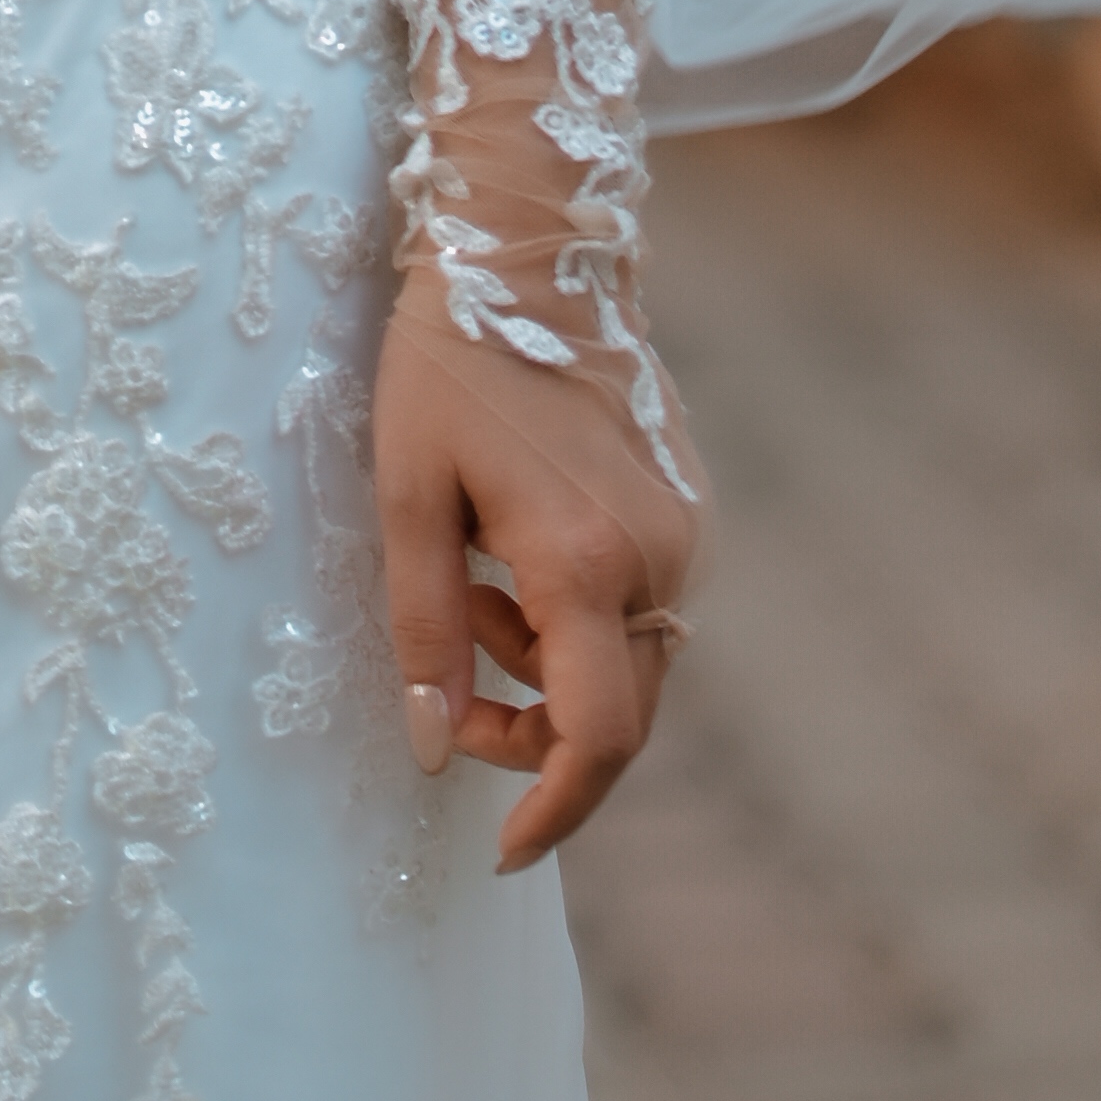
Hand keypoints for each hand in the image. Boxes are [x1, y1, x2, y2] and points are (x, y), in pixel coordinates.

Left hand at [374, 272, 697, 873]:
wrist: (529, 251)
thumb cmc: (448, 363)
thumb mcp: (407, 495)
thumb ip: (424, 630)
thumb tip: (433, 749)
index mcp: (585, 564)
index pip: (595, 739)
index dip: (552, 809)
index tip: (501, 850)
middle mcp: (659, 562)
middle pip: (615, 715)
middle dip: (532, 735)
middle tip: (452, 699)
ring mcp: (687, 535)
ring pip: (626, 664)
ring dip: (546, 663)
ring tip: (471, 573)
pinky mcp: (692, 511)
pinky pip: (639, 609)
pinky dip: (575, 618)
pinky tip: (515, 547)